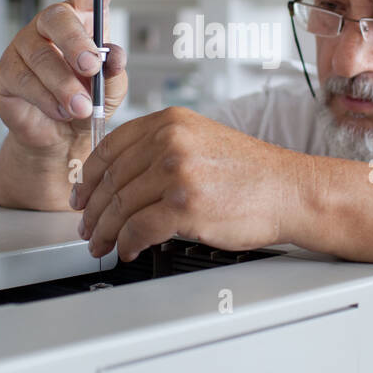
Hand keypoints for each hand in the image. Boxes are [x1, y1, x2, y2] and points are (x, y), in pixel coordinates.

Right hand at [0, 0, 126, 154]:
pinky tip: (60, 111)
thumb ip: (115, 73)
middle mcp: (51, 26)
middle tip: (91, 67)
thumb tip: (113, 56)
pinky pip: (25, 81)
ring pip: (42, 58)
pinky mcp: (7, 71)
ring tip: (81, 107)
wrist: (62, 138)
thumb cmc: (88, 103)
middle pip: (58, 17)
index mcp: (83, 20)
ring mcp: (25, 45)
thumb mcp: (111, 90)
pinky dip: (48, 100)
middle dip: (76, 43)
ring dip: (65, 86)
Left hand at [71, 107, 307, 261]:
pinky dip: (127, 243)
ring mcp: (177, 173)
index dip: (90, 177)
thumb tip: (123, 176)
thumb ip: (162, 148)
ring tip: (102, 244)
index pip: (110, 148)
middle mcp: (170, 141)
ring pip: (120, 207)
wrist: (289, 191)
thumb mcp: (202, 140)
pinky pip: (138, 229)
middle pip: (111, 180)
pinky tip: (128, 249)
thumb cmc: (252, 173)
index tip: (83, 194)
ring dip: (106, 232)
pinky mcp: (184, 206)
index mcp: (171, 122)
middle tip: (88, 228)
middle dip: (94, 211)